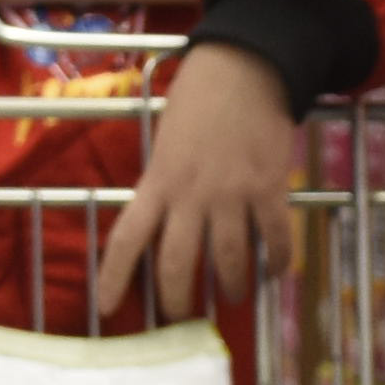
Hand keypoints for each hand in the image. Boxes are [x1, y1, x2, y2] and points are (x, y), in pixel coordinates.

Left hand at [94, 45, 300, 326]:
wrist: (246, 67)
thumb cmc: (199, 99)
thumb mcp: (166, 142)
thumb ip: (164, 182)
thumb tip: (167, 222)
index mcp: (158, 181)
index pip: (127, 240)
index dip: (114, 279)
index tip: (108, 310)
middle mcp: (190, 195)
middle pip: (178, 264)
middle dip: (178, 301)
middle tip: (181, 317)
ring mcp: (232, 194)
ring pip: (229, 260)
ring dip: (231, 286)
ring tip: (232, 295)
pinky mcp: (269, 189)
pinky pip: (274, 239)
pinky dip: (276, 261)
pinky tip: (273, 272)